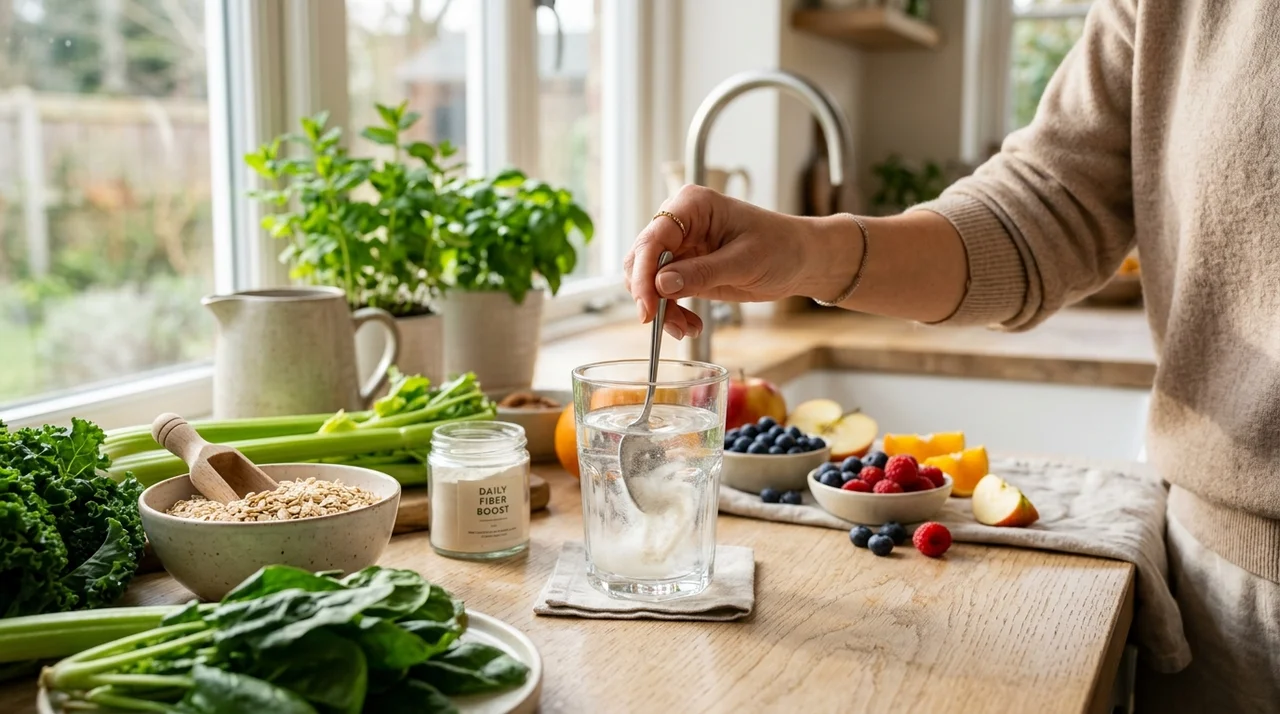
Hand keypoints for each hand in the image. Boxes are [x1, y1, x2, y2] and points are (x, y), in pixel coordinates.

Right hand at [625, 185, 826, 338]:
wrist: (802, 259)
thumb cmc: (781, 248)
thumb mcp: (744, 262)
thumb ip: (701, 273)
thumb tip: (660, 284)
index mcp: (692, 205)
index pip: (652, 239)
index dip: (643, 275)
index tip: (648, 308)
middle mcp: (679, 222)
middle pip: (642, 259)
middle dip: (649, 296)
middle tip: (664, 324)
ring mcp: (680, 245)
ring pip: (648, 280)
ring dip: (660, 309)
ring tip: (685, 329)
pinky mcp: (685, 268)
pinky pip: (663, 292)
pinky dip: (671, 312)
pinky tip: (690, 326)